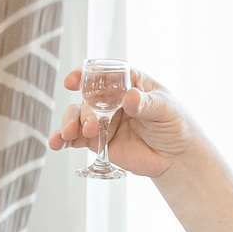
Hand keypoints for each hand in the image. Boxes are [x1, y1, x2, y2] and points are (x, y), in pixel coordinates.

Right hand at [44, 65, 200, 179]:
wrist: (176, 157)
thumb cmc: (175, 125)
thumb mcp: (165, 110)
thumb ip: (146, 104)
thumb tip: (130, 97)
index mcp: (128, 83)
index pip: (105, 74)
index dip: (86, 75)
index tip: (73, 81)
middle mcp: (112, 99)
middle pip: (87, 98)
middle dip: (83, 111)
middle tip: (90, 127)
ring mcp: (103, 120)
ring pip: (77, 116)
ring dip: (69, 123)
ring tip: (69, 135)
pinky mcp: (98, 140)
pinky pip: (76, 137)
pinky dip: (63, 139)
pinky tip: (56, 143)